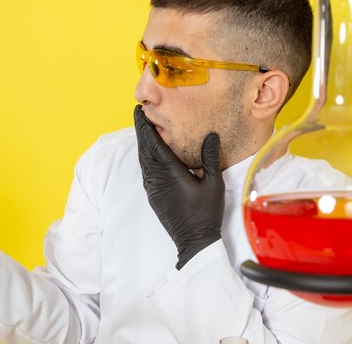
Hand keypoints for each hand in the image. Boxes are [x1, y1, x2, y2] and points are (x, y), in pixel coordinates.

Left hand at [134, 105, 224, 268]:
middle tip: (138, 112)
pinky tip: (148, 151)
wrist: (193, 240)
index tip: (141, 111)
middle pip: (144, 148)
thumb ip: (209, 157)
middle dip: (140, 129)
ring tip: (142, 127)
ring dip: (141, 142)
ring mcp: (152, 187)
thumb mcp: (213, 183)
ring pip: (143, 159)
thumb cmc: (206, 212)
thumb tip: (210, 134)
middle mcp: (157, 178)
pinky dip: (144, 156)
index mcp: (170, 172)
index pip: (154, 143)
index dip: (146, 126)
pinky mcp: (153, 194)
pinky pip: (145, 169)